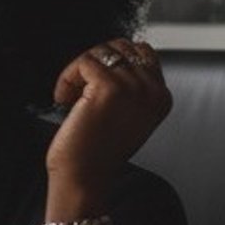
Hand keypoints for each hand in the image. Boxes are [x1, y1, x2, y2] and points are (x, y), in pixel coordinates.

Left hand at [45, 38, 170, 210]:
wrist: (84, 178)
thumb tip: (115, 53)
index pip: (142, 52)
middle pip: (121, 46)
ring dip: (79, 71)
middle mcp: (152, 90)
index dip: (111, 63)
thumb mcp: (126, 113)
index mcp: (161, 97)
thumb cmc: (98, 151)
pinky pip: (83, 62)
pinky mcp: (109, 87)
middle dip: (95, 62)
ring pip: (101, 52)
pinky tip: (63, 99)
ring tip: (71, 97)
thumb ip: (131, 85)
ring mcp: (133, 87)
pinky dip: (67, 77)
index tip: (92, 88)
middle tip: (79, 91)